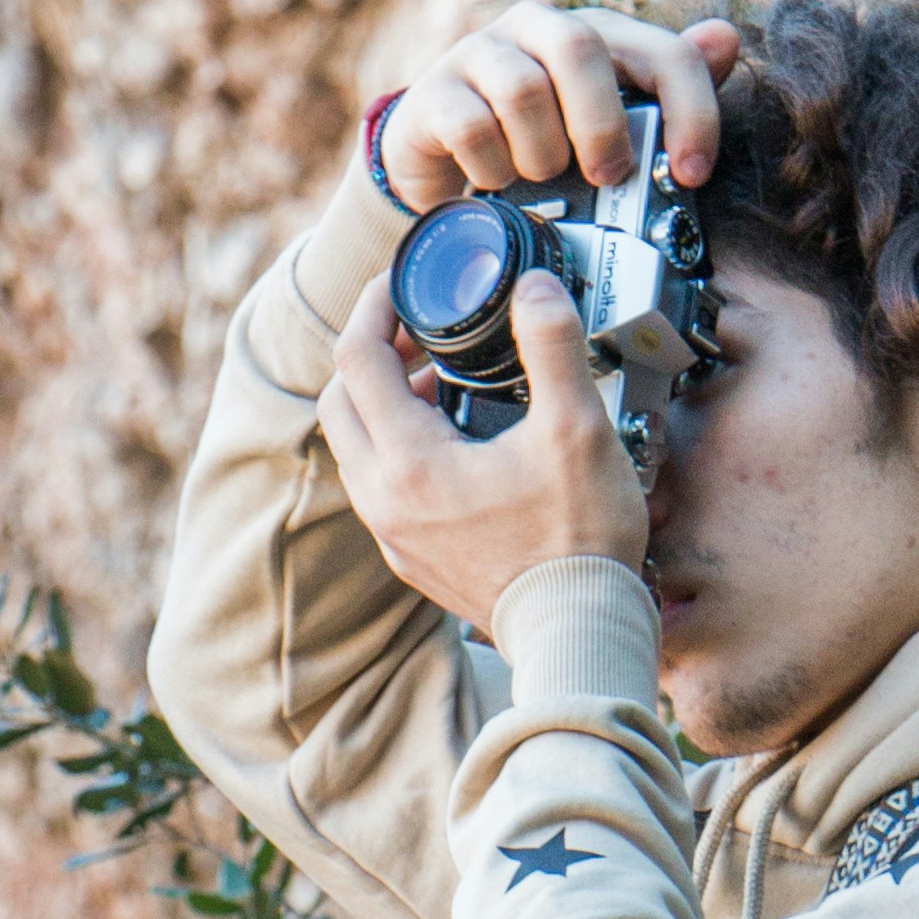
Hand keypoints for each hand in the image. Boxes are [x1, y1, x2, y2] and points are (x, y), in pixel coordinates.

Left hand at [318, 270, 648, 625]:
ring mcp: (393, 535)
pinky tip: (454, 445)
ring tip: (441, 384)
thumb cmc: (578, 541)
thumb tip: (535, 288)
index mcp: (410, 462)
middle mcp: (384, 500)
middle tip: (421, 333)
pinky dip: (399, 449)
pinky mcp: (412, 559)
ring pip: (356, 447)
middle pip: (339, 400)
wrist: (577, 631)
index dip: (375, 306)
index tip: (403, 287)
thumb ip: (553, 345)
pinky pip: (380, 487)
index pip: (357, 357)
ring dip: (384, 404)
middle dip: (372, 354)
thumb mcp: (577, 428)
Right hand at [370, 1, 739, 208]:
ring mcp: (479, 54)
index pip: (663, 50)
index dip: (689, 110)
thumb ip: (665, 91)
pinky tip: (495, 183)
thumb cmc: (540, 144)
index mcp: (596, 34)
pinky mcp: (432, 92)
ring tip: (540, 181)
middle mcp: (537, 29)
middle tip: (605, 176)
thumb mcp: (609, 128)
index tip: (692, 174)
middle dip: (601, 123)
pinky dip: (492, 166)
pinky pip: (470, 124)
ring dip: (542, 153)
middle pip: (579, 46)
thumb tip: (726, 37)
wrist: (443, 164)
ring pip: (523, 88)